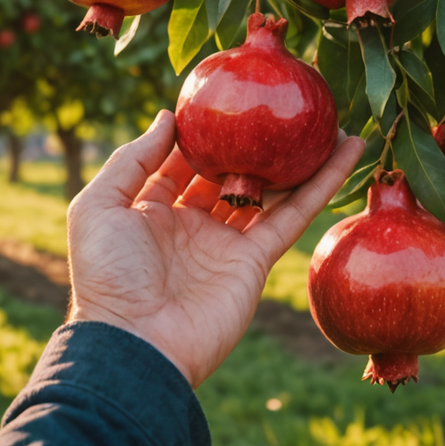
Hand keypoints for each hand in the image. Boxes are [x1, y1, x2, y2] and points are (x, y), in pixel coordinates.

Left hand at [65, 110, 364, 386]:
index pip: (180, 162)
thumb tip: (168, 118)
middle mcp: (191, 225)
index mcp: (149, 211)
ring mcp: (226, 244)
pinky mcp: (256, 261)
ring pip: (269, 191)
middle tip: (278, 108)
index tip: (225, 100)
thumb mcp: (99, 207)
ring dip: (297, 158)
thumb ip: (131, 159)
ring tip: (325, 121)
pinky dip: (322, 184)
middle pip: (229, 174)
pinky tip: (345, 153)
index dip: (202, 133)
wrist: (137, 345)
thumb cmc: (108, 276)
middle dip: (251, 144)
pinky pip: (294, 215)